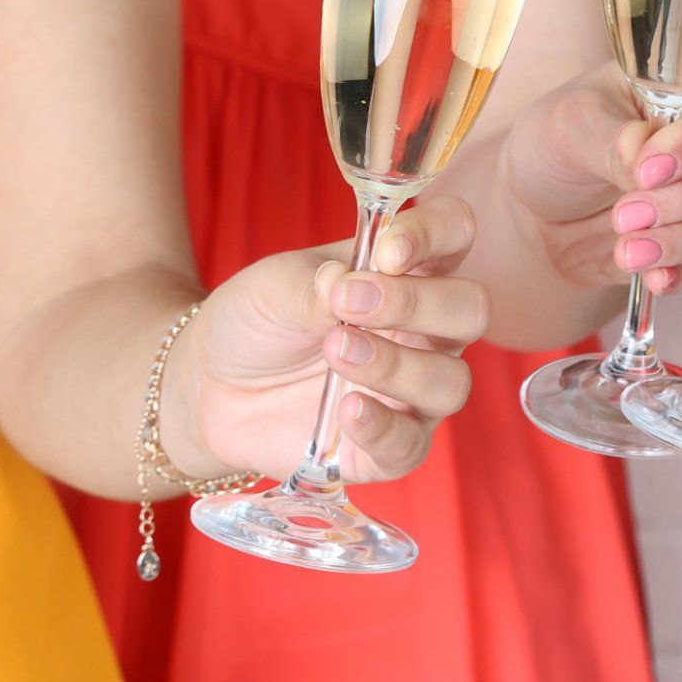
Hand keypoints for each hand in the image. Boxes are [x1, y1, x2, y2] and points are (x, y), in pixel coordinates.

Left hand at [171, 194, 486, 481]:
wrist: (209, 387)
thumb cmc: (257, 322)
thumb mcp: (274, 286)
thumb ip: (316, 284)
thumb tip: (346, 286)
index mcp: (409, 272)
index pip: (455, 235)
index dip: (435, 235)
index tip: (387, 250)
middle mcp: (426, 330)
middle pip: (471, 310)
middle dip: (418, 303)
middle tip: (350, 304)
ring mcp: (413, 391)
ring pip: (451, 382)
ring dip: (396, 366)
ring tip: (335, 351)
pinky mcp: (389, 447)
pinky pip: (411, 445)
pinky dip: (383, 426)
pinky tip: (346, 409)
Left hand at [501, 61, 681, 296]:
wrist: (545, 202)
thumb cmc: (559, 143)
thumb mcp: (570, 128)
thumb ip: (614, 141)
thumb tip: (647, 155)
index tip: (644, 174)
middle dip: (679, 202)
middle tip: (624, 217)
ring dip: (680, 241)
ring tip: (628, 251)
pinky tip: (658, 277)